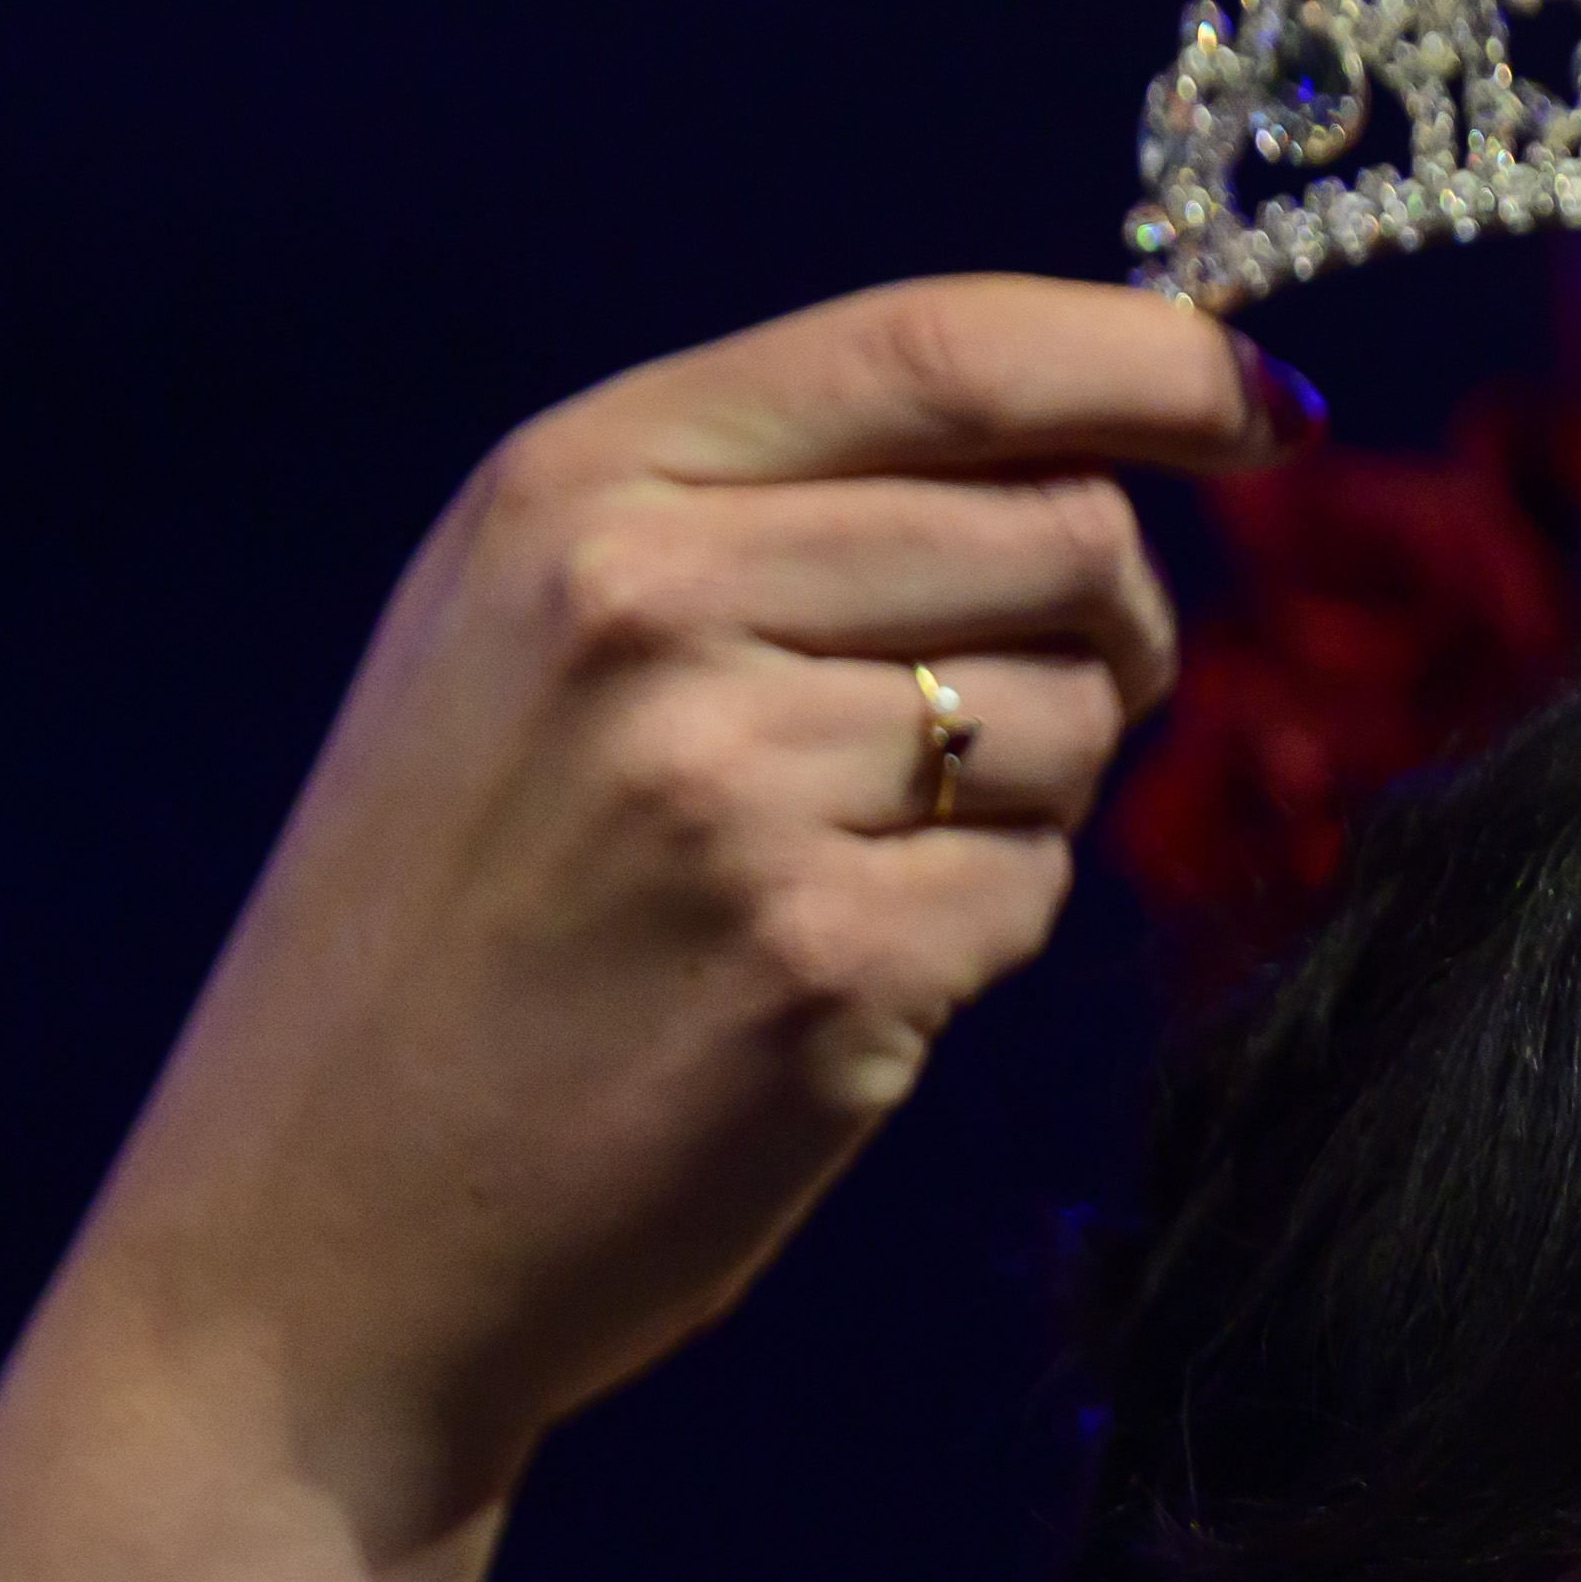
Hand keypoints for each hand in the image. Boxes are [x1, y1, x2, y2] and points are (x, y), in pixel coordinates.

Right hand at [67, 274, 1306, 1545]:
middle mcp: (649, 608)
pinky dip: (974, 938)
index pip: (943, 348)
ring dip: (1027, 798)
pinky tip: (827, 984)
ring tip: (845, 868)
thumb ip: (772, 516)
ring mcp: (736, 790)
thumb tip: (1107, 448)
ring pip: (1076, 722)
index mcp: (578, 491)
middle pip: (1066, 536)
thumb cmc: (461, 927)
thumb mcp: (530, 643)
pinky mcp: (822, 969)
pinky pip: (1035, 896)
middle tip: (1018, 718)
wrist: (318, 1233)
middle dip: (1108, 627)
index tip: (1262, 407)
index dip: (1150, 362)